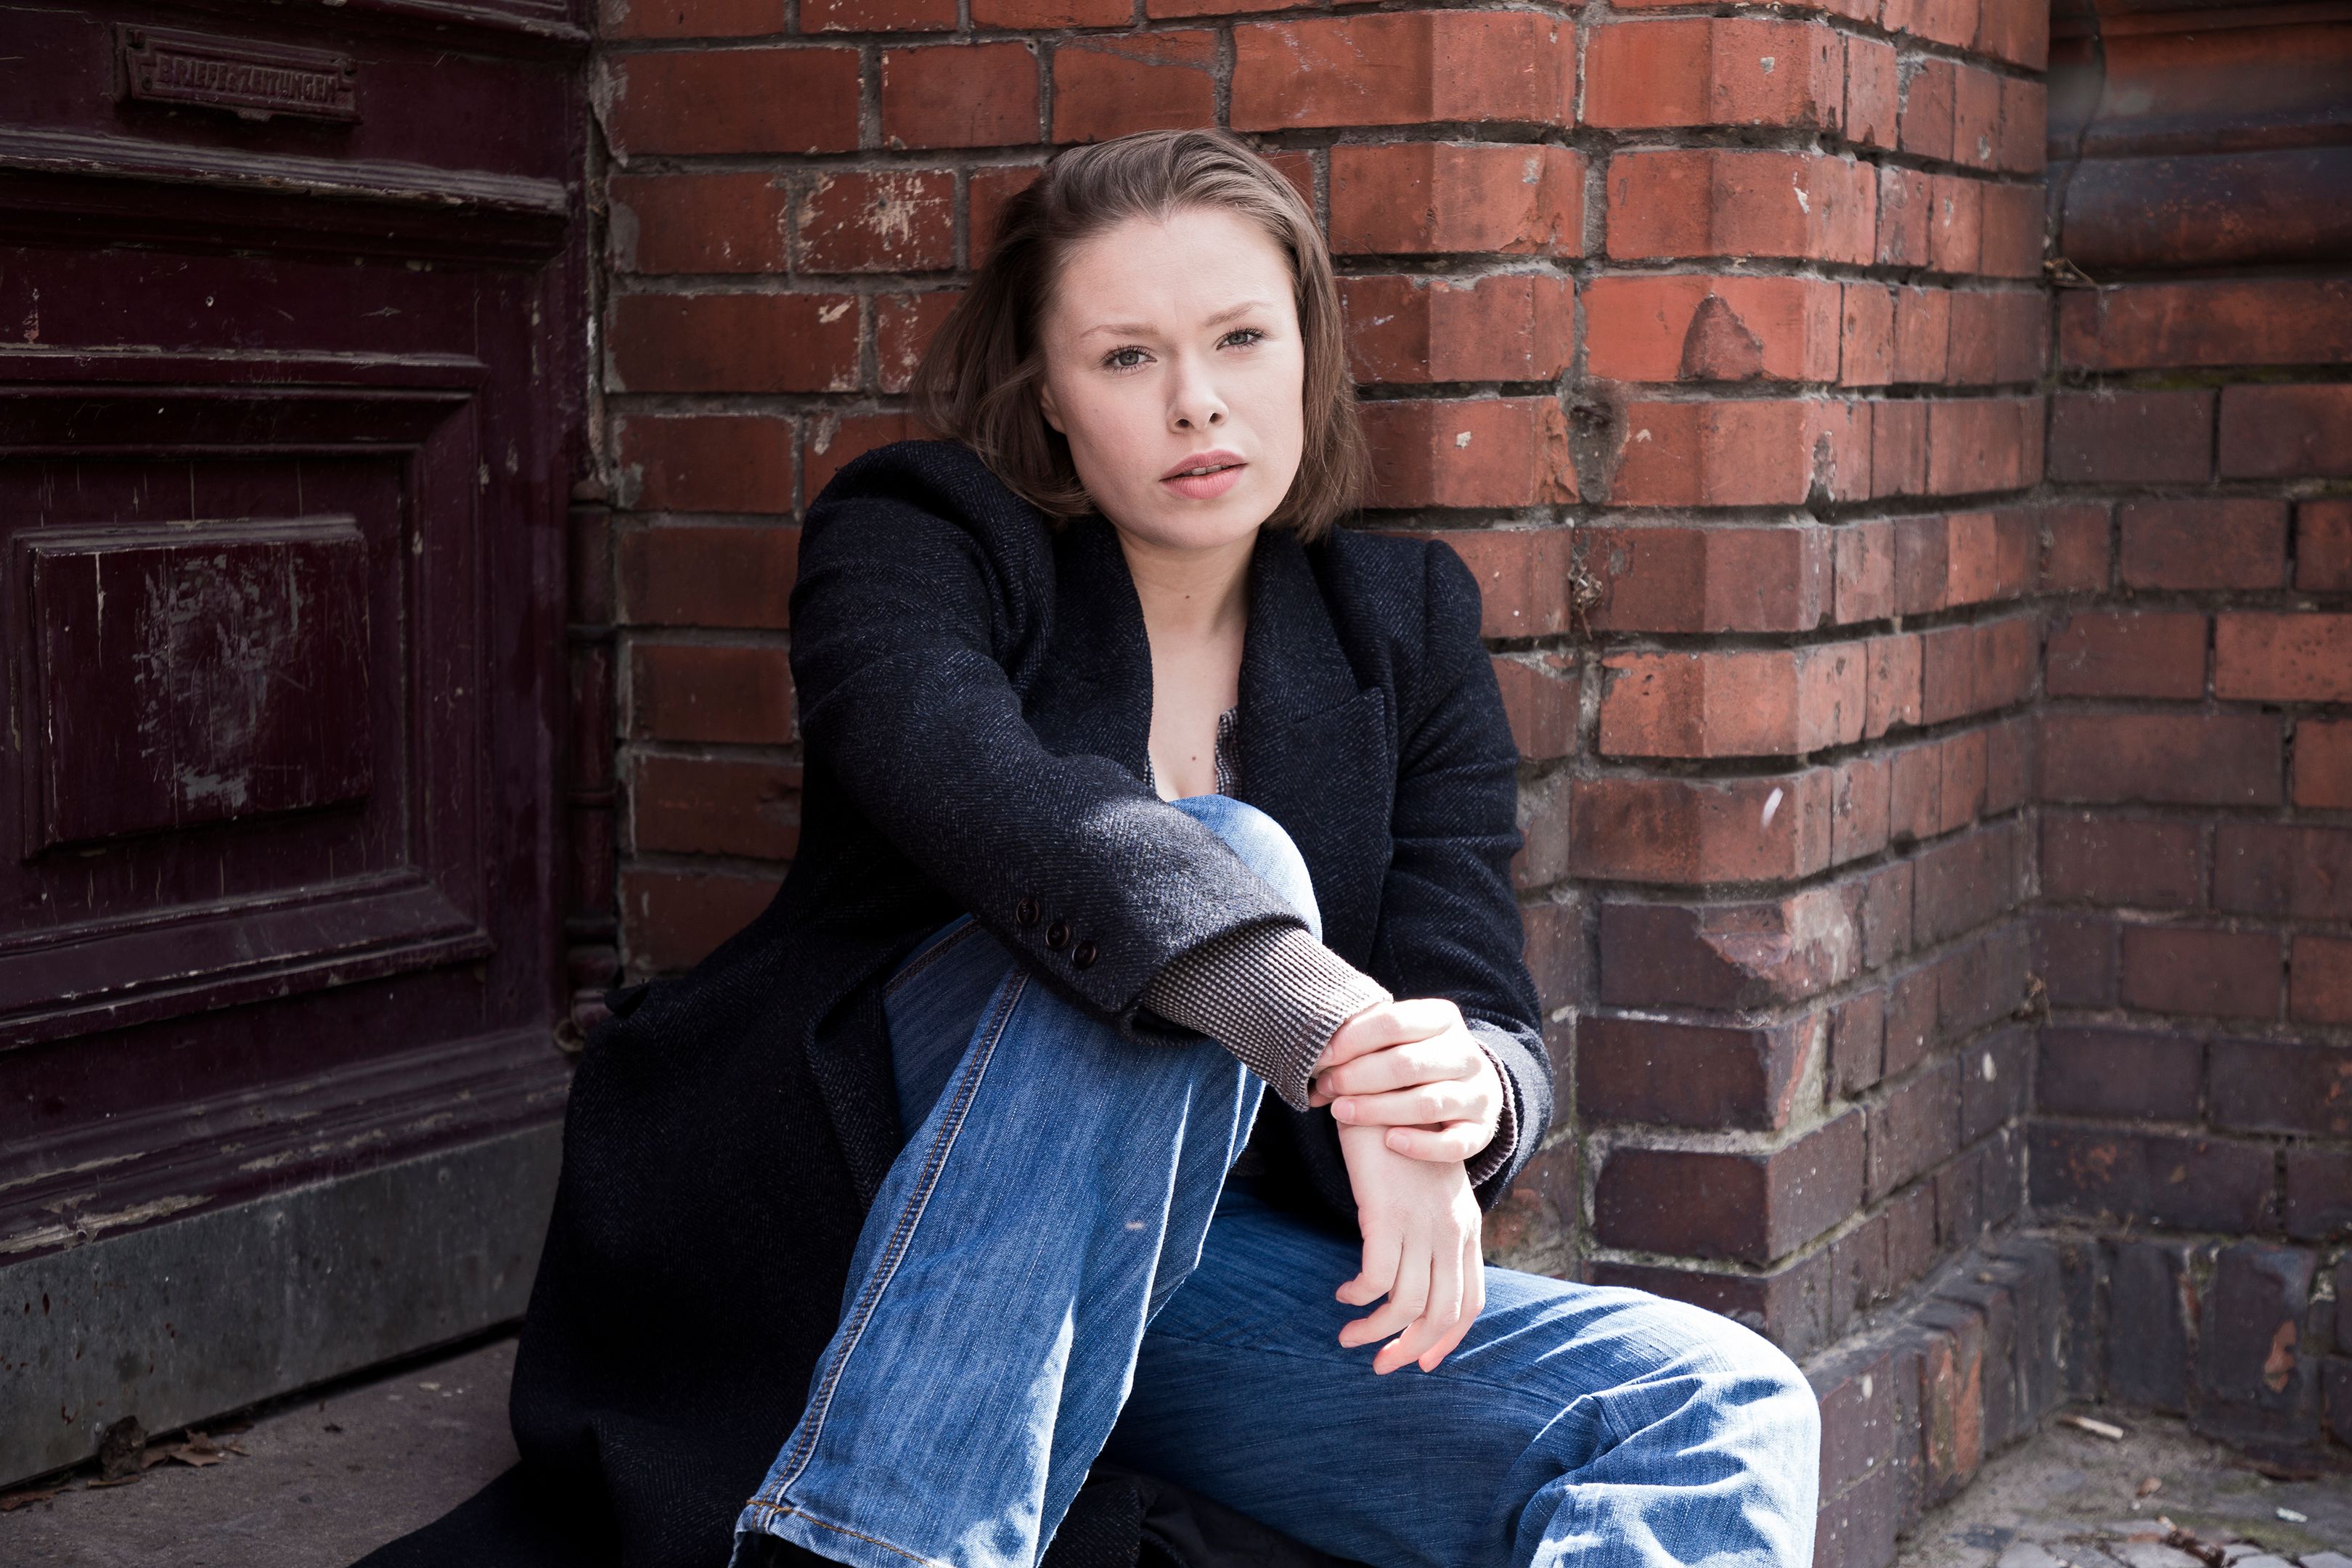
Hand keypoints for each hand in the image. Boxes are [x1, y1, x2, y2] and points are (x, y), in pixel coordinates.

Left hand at [1309, 998, 1503, 1163]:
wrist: (1465, 1092)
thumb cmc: (1412, 1062)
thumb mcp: (1395, 1041)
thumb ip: (1362, 1043)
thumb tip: (1317, 1063)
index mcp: (1444, 1019)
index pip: (1393, 1022)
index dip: (1351, 1040)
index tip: (1321, 1057)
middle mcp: (1467, 1054)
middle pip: (1406, 1063)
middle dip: (1357, 1076)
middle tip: (1326, 1087)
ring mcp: (1479, 1094)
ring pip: (1426, 1103)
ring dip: (1377, 1109)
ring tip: (1341, 1112)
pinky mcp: (1482, 1131)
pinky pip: (1454, 1144)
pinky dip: (1421, 1144)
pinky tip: (1390, 1141)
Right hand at [1333, 1123, 1483, 1372]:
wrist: (1383, 1088)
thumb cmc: (1397, 1138)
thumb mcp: (1428, 1187)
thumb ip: (1430, 1227)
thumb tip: (1411, 1277)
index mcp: (1466, 1226)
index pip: (1470, 1300)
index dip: (1448, 1339)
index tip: (1422, 1363)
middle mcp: (1451, 1230)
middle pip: (1443, 1313)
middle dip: (1412, 1349)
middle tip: (1382, 1366)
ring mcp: (1421, 1223)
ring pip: (1407, 1304)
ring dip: (1376, 1331)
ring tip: (1349, 1337)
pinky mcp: (1386, 1214)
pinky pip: (1375, 1278)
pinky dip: (1358, 1297)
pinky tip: (1342, 1295)